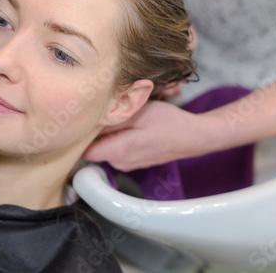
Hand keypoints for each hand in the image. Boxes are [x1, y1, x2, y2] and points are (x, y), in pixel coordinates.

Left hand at [83, 100, 210, 170]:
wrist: (194, 136)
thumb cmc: (170, 123)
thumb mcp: (139, 112)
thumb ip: (112, 118)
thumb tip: (90, 121)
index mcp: (119, 151)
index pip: (84, 151)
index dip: (81, 136)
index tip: (83, 121)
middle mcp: (120, 163)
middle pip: (94, 148)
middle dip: (95, 132)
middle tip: (101, 113)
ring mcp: (127, 164)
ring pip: (105, 148)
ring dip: (107, 134)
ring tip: (119, 118)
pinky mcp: (133, 161)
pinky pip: (116, 149)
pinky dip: (118, 138)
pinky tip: (129, 126)